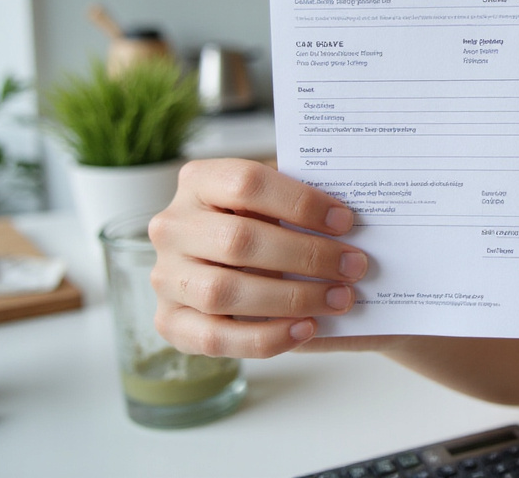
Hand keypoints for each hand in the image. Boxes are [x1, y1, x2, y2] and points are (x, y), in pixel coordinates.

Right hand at [148, 158, 368, 357]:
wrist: (222, 265)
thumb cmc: (259, 223)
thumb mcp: (272, 200)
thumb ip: (297, 202)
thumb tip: (346, 220)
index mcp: (198, 181)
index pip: (247, 183)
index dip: (300, 203)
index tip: (345, 221)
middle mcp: (172, 227)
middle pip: (239, 241)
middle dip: (307, 256)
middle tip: (353, 266)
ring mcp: (165, 276)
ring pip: (224, 292)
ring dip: (292, 299)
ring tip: (339, 299)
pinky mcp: (168, 321)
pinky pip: (215, 337)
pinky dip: (266, 337)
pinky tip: (306, 328)